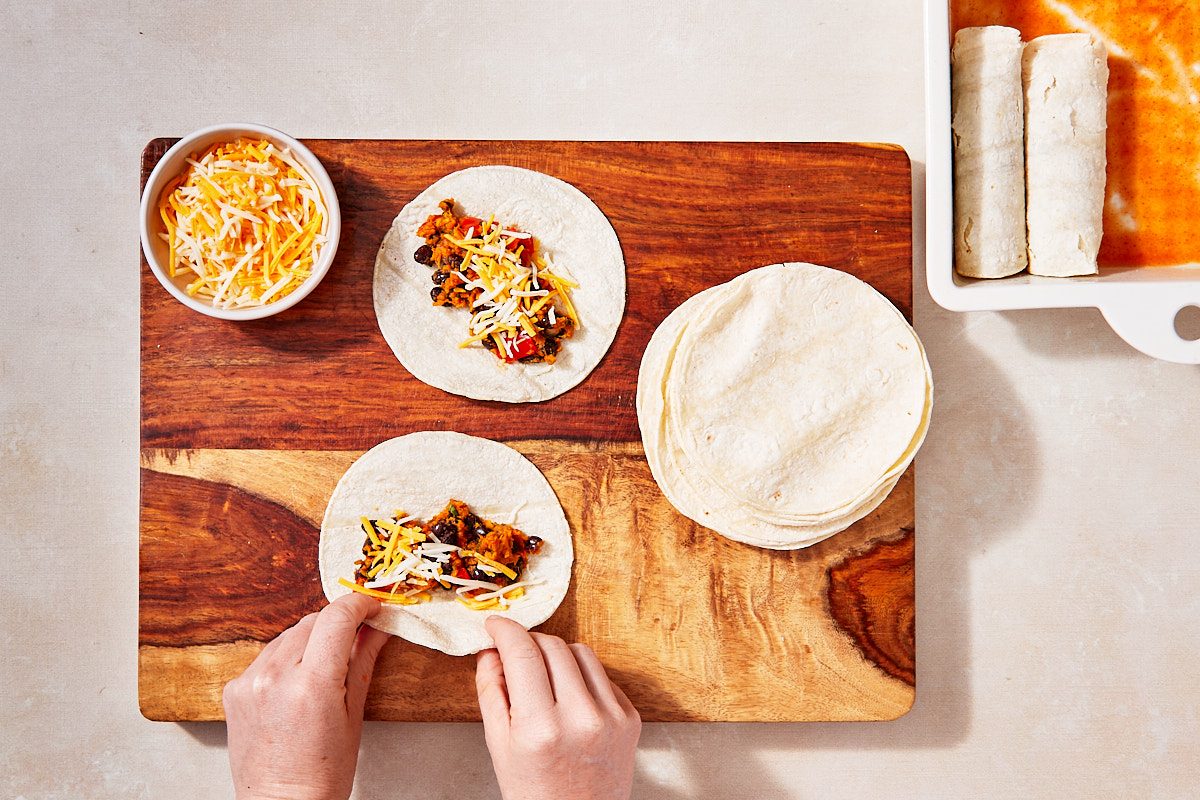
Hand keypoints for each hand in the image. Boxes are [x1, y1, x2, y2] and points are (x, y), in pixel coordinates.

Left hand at [223, 594, 389, 799]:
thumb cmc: (322, 773)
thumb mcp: (354, 715)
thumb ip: (363, 661)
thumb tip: (379, 627)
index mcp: (311, 685)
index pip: (336, 617)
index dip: (359, 604)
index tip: (372, 606)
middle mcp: (275, 677)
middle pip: (313, 621)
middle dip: (338, 623)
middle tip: (358, 635)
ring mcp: (249, 682)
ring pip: (288, 634)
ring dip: (311, 639)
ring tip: (326, 667)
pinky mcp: (234, 689)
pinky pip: (266, 655)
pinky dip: (287, 657)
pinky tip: (298, 681)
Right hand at [476, 617, 640, 799]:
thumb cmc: (536, 794)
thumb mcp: (499, 747)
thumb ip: (491, 692)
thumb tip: (490, 650)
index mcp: (541, 728)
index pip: (523, 653)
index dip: (505, 630)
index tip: (495, 624)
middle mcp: (581, 718)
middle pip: (552, 646)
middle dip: (528, 642)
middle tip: (514, 652)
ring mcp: (611, 717)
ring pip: (580, 652)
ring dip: (556, 654)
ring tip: (542, 677)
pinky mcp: (630, 718)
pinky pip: (602, 675)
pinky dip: (581, 676)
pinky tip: (568, 697)